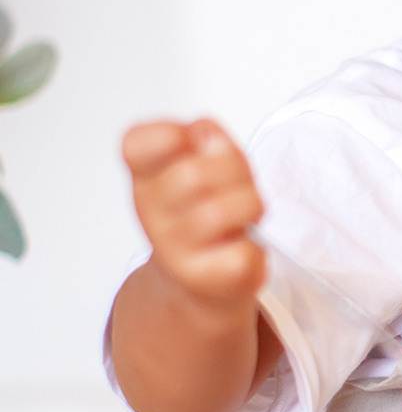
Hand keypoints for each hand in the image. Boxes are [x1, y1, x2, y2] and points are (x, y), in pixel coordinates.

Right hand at [122, 119, 264, 312]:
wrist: (201, 276)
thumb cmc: (205, 207)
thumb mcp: (201, 162)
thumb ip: (205, 138)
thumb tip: (208, 137)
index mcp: (146, 175)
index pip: (136, 145)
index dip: (168, 134)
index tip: (187, 140)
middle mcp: (150, 212)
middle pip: (194, 174)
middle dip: (235, 171)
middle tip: (238, 184)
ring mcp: (173, 249)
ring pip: (223, 212)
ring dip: (251, 207)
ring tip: (244, 214)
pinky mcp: (203, 278)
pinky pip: (243, 252)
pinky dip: (255, 246)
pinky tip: (240, 245)